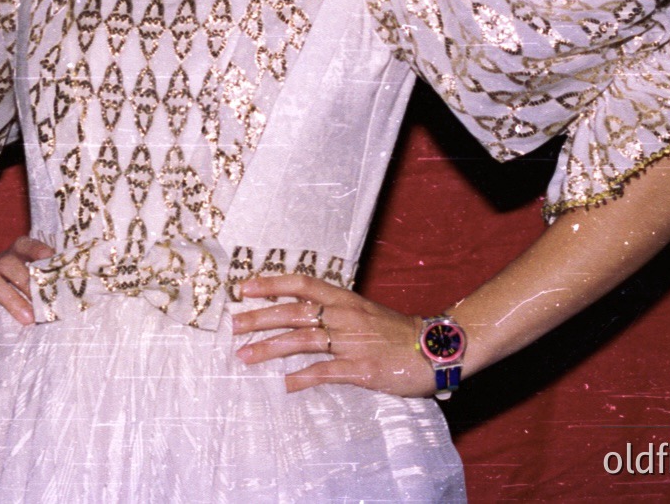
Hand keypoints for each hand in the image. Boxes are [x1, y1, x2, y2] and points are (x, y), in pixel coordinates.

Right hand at [0, 236, 54, 343]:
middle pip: (7, 262)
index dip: (36, 248)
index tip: (50, 258)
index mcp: (4, 264)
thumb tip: (65, 300)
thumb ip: (33, 295)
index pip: (20, 247)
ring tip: (26, 319)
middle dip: (27, 280)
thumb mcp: (12, 298)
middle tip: (44, 306)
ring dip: (8, 297)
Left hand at [231, 274, 432, 396]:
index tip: (244, 287)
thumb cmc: (396, 333)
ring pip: (303, 341)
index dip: (271, 284)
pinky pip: (327, 372)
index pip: (302, 284)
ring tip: (245, 356)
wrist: (436, 348)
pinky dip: (303, 377)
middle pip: (294, 312)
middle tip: (233, 326)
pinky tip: (285, 385)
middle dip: (260, 318)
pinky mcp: (363, 369)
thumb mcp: (364, 312)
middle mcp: (345, 316)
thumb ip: (335, 311)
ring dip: (270, 348)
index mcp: (345, 299)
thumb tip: (302, 314)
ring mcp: (353, 342)